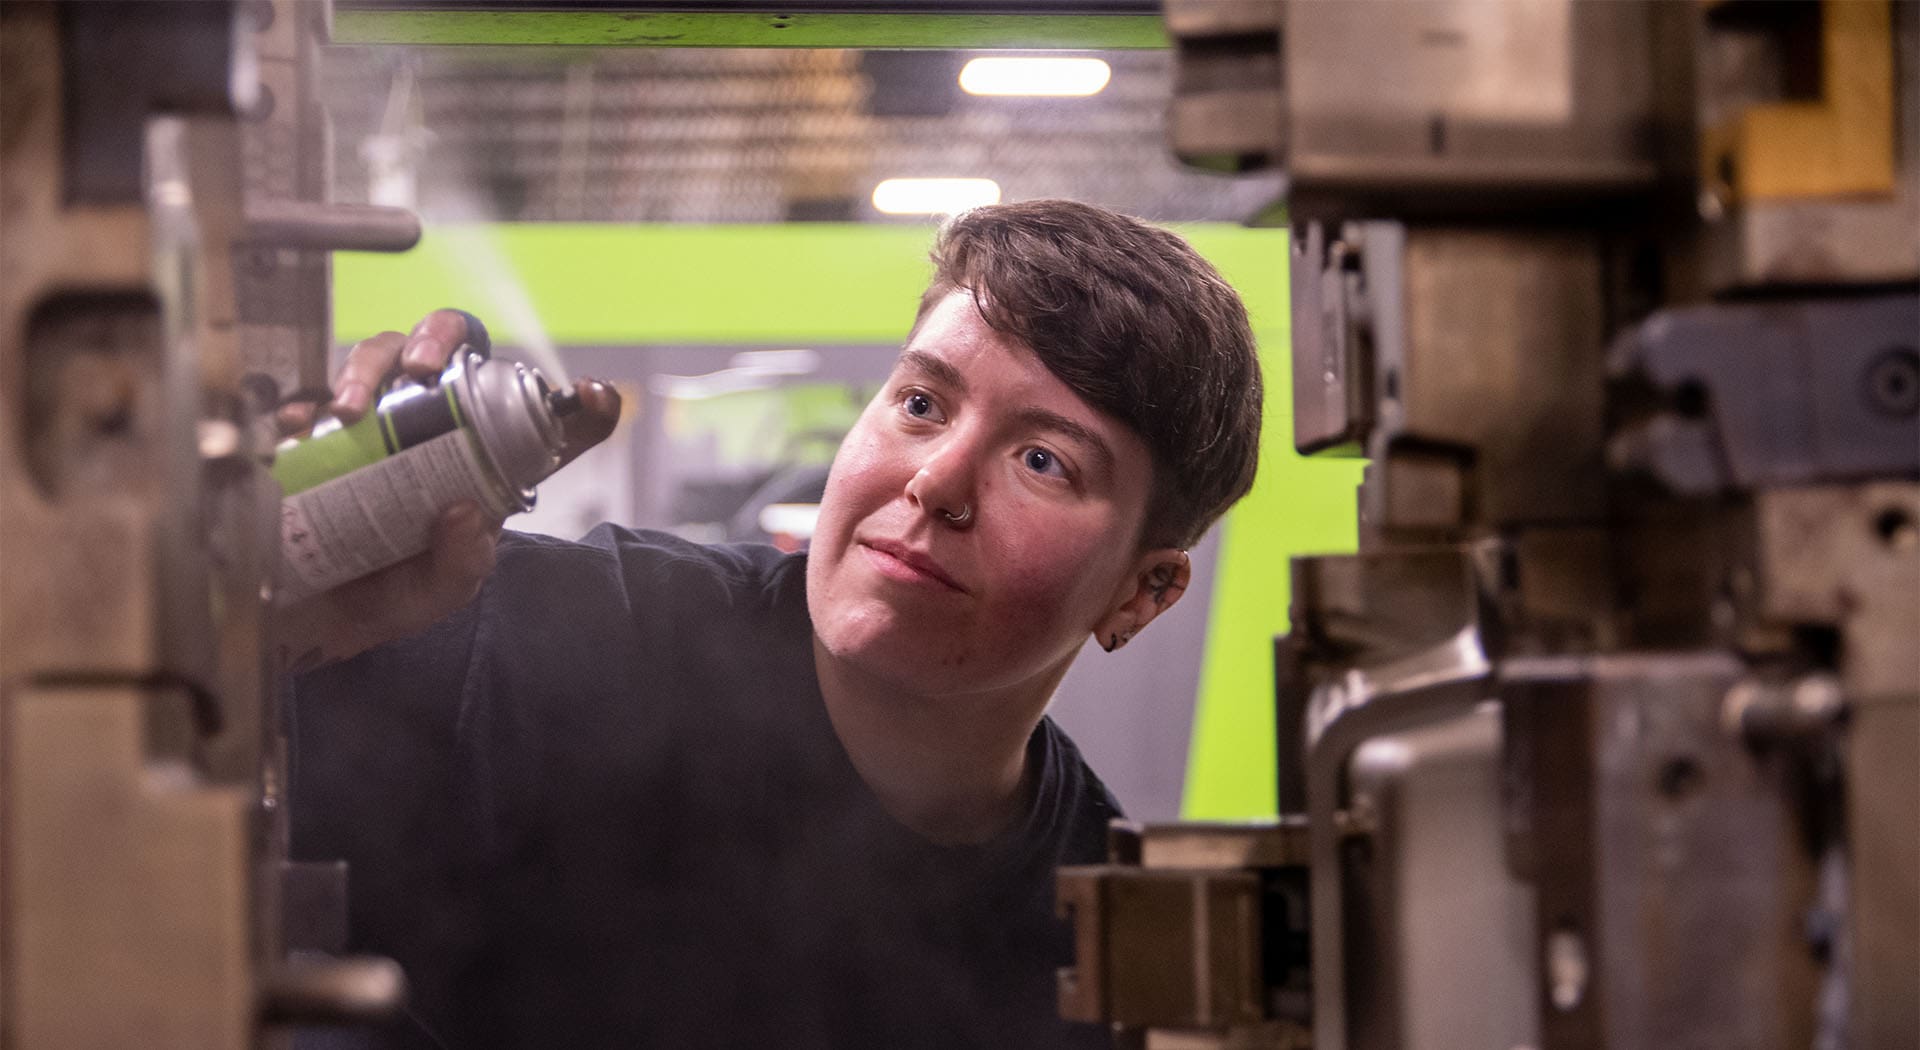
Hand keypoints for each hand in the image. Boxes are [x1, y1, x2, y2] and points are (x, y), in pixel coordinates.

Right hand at [274, 309, 621, 673]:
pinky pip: (311, 397)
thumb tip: (463, 514)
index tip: (592, 394)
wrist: (315, 619)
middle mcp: (432, 426)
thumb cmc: (393, 594)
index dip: (578, 406)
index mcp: (482, 460)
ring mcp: (375, 421)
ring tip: (349, 407)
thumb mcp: (439, 591)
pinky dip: (303, 401)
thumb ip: (461, 563)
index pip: (539, 420)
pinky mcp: (320, 431)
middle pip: (446, 352)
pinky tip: (299, 422)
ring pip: (378, 357)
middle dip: (436, 338)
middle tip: (421, 368)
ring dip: (365, 367)